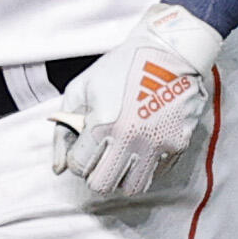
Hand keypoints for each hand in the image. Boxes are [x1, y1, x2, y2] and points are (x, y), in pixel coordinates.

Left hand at [49, 3, 223, 198]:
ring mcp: (158, 144)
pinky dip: (145, 167)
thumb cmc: (120, 66)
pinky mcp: (178, 145)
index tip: (83, 145)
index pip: (79, 166)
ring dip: (121, 176)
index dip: (76, 158)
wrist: (170, 51)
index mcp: (103, 124)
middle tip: (99, 155)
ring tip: (121, 155)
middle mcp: (132, 139)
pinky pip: (156, 174)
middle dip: (95, 173)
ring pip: (132, 188)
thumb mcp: (81, 89)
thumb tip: (59, 169)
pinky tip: (141, 145)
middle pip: (103, 185)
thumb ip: (63, 130)